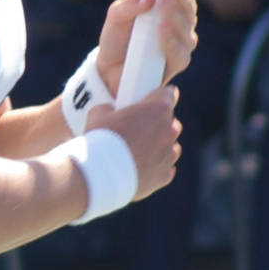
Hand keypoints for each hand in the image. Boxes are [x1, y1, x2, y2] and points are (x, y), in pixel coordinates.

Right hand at [85, 86, 181, 201]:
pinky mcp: (165, 175)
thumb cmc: (100, 140)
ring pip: (169, 146)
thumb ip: (111, 108)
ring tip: (137, 152)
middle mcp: (169, 130)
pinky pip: (165, 168)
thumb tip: (109, 111)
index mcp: (157, 109)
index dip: (157, 96)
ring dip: (158, 146)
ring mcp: (169, 154)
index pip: (169, 94)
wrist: (99, 176)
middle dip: (156, 124)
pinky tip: (138, 167)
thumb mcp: (99, 113)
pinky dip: (155, 167)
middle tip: (137, 128)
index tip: (150, 101)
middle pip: (169, 122)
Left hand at [95, 0, 203, 90]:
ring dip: (176, 14)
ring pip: (188, 25)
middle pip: (190, 2)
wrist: (108, 70)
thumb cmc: (117, 38)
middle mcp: (180, 19)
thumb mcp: (116, 15)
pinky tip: (161, 30)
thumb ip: (128, 4)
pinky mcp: (176, 62)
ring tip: (162, 8)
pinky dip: (171, 39)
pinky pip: (181, 51)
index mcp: (169, 0)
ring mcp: (181, 41)